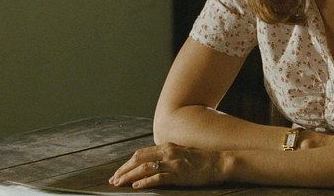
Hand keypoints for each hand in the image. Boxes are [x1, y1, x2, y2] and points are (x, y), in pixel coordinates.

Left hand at [109, 143, 225, 188]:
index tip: (119, 173)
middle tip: (113, 180)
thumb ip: (167, 156)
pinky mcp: (179, 173)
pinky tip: (136, 187)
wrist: (220, 162)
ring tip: (119, 184)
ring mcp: (173, 163)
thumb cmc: (202, 160)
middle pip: (138, 159)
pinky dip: (145, 182)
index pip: (140, 153)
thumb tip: (153, 164)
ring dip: (129, 176)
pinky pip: (158, 177)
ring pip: (144, 168)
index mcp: (167, 147)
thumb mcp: (181, 154)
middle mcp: (167, 152)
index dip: (127, 163)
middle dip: (123, 170)